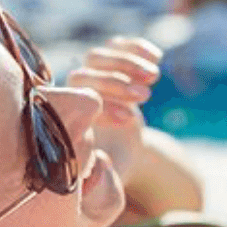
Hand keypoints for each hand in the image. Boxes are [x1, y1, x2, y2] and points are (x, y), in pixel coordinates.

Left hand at [65, 37, 162, 178]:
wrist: (123, 152)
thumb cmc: (114, 166)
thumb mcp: (109, 180)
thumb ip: (102, 181)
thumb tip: (101, 164)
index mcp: (69, 118)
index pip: (78, 101)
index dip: (105, 105)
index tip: (129, 120)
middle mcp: (74, 94)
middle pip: (85, 73)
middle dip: (115, 83)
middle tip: (144, 98)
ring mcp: (91, 75)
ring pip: (99, 56)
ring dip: (127, 63)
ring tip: (154, 78)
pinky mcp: (110, 64)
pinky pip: (116, 45)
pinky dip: (136, 47)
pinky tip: (157, 57)